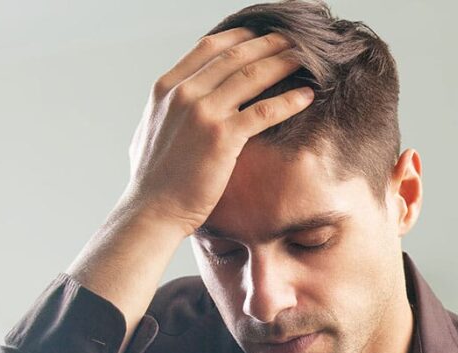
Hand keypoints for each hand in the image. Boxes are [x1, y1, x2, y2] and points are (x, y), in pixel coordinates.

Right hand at [121, 28, 313, 236]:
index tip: (261, 36)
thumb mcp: (149, 132)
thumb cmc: (151, 181)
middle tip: (295, 40)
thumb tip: (180, 102)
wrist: (152, 211)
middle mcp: (184, 94)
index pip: (208, 47)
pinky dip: (289, 101)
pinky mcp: (223, 137)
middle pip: (235, 55)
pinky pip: (264, 111)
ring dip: (284, 63)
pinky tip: (306, 97)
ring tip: (308, 59)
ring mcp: (203, 113)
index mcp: (165, 89)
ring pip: (253, 76)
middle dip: (270, 44)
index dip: (240, 36)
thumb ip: (167, 110)